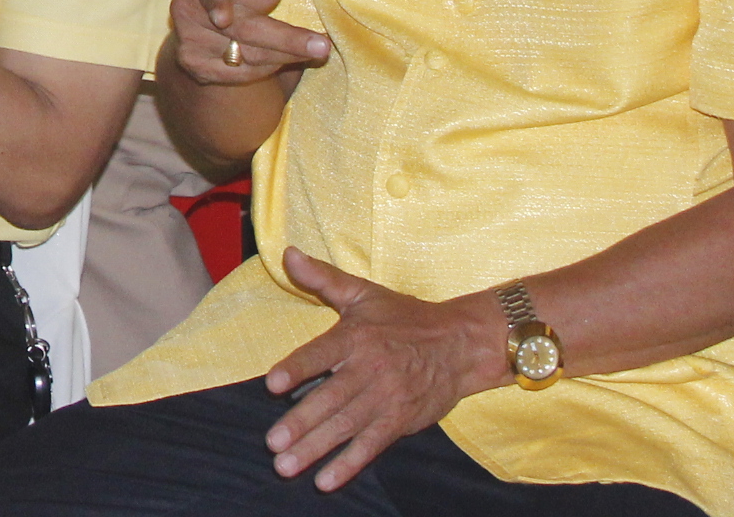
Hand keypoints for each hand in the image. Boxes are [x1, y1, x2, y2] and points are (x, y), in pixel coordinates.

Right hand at [168, 0, 328, 86]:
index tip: (223, 19)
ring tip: (316, 48)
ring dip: (286, 54)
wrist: (210, 11)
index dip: (216, 0)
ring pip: (247, 56)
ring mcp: (189, 39)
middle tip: (322, 47)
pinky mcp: (196, 65)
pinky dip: (268, 67)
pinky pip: (242, 73)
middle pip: (241, 29)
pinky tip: (280, 55)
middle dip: (285, 40)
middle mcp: (187, 8)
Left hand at [259, 251, 505, 487]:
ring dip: (315, 448)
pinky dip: (349, 464)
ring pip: (346, 426)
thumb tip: (287, 253)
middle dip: (300, 423)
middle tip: (272, 443)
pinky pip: (371, 445)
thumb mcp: (363, 293)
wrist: (461, 344)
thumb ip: (322, 278)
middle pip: (330, 399)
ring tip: (286, 465)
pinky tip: (325, 480)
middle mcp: (370, 369)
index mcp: (356, 336)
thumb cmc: (404, 317)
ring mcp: (386, 398)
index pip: (321, 355)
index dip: (297, 369)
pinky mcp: (401, 420)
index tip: (273, 385)